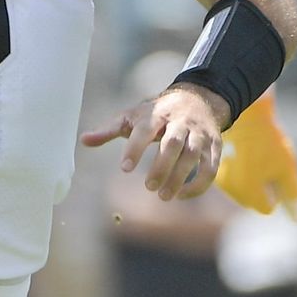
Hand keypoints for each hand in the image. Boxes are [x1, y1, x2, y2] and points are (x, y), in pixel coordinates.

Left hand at [82, 83, 225, 200]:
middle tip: (148, 187)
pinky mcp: (213, 147)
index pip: (145, 129)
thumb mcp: (133, 117)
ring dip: (179, 177)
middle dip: (162, 166)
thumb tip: (83, 140)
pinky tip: (182, 196)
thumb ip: (109, 130)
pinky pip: (210, 168)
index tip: (125, 168)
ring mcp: (200, 134)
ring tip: (164, 196)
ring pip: (193, 156)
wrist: (198, 99)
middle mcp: (181, 122)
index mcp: (157, 113)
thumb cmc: (157, 113)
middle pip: (173, 143)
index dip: (135, 148)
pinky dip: (199, 185)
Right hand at [214, 92, 296, 216]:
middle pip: (253, 201)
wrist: (246, 117)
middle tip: (266, 163)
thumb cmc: (269, 143)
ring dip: (252, 181)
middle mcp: (233, 190)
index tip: (274, 171)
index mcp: (250, 192)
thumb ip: (292, 195)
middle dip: (262, 188)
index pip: (267, 207)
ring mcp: (224, 180)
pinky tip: (246, 156)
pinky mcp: (218, 170)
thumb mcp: (286, 168)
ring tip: (257, 158)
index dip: (275, 191)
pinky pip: (234, 180)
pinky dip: (241, 173)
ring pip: (243, 192)